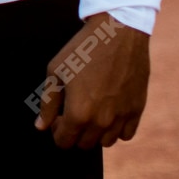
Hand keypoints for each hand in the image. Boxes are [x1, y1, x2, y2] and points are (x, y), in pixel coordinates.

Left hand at [36, 12, 150, 148]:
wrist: (118, 33)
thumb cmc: (82, 50)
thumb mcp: (56, 71)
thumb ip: (48, 103)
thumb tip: (41, 127)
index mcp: (78, 114)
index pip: (64, 142)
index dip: (56, 131)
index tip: (57, 116)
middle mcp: (102, 121)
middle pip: (84, 144)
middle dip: (74, 132)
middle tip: (72, 111)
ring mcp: (122, 116)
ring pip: (106, 142)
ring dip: (95, 133)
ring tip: (91, 111)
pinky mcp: (138, 109)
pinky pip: (127, 134)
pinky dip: (117, 129)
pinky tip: (109, 112)